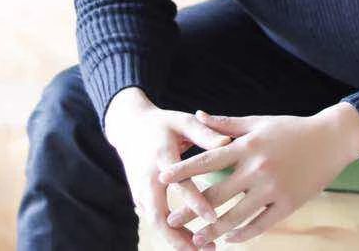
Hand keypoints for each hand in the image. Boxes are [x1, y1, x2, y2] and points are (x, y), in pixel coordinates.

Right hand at [103, 87, 233, 250]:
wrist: (129, 128)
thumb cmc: (163, 124)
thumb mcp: (183, 121)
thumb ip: (205, 132)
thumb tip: (229, 143)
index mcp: (161, 158)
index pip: (179, 184)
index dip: (195, 202)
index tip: (213, 218)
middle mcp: (148, 180)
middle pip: (158, 216)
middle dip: (180, 236)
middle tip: (207, 247)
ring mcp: (140, 192)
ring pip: (156, 224)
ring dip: (177, 240)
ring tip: (205, 249)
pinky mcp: (140, 198)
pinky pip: (155, 221)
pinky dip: (171, 234)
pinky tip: (191, 243)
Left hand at [160, 103, 358, 245]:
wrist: (332, 139)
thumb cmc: (292, 128)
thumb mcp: (260, 122)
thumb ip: (227, 124)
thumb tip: (198, 115)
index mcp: (249, 146)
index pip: (209, 159)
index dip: (185, 169)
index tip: (163, 178)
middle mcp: (259, 168)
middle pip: (217, 194)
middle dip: (191, 210)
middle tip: (170, 221)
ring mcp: (274, 188)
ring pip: (237, 216)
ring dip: (213, 230)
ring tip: (196, 240)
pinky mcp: (289, 203)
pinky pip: (261, 224)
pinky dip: (243, 234)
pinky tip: (230, 239)